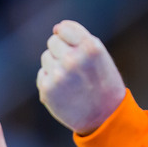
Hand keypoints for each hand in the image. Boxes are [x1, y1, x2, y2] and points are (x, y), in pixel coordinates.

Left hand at [37, 20, 125, 134]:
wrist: (105, 118)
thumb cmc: (104, 84)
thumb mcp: (101, 57)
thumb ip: (81, 40)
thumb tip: (57, 28)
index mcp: (91, 48)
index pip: (64, 28)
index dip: (67, 35)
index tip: (73, 45)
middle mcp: (73, 59)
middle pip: (52, 41)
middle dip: (61, 51)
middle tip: (75, 67)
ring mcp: (58, 74)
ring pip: (46, 57)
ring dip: (56, 65)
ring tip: (72, 80)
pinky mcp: (47, 89)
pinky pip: (42, 74)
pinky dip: (51, 80)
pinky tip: (65, 90)